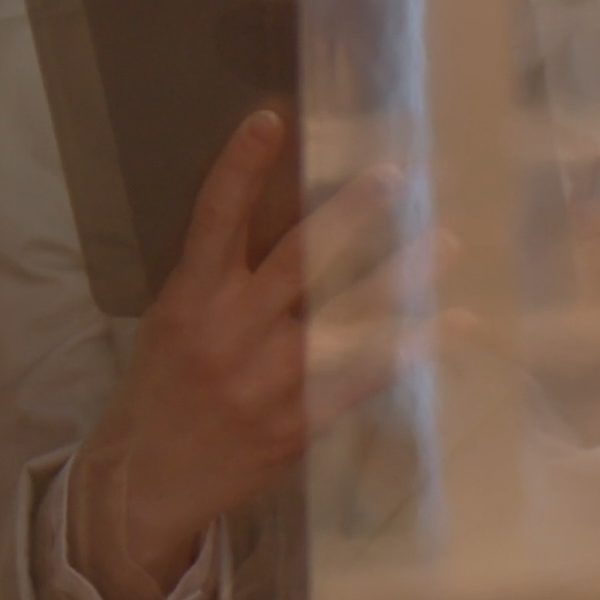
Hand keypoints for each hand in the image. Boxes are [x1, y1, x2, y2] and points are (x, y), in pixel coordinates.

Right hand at [68, 110, 416, 599]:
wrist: (150, 480)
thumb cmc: (160, 392)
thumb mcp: (172, 325)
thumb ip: (218, 285)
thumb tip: (276, 233)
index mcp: (190, 299)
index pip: (214, 219)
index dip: (240, 168)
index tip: (270, 120)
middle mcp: (231, 331)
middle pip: (297, 260)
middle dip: (349, 215)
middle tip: (394, 175)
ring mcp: (269, 377)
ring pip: (345, 315)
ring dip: (401, 275)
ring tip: (444, 241)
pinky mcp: (299, 418)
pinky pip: (365, 376)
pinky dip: (410, 348)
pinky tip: (448, 326)